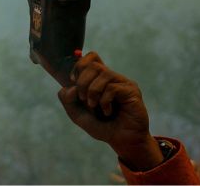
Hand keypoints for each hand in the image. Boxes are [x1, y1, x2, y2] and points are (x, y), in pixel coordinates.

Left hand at [58, 52, 161, 171]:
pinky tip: (107, 111)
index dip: (78, 66)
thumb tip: (72, 85)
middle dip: (82, 82)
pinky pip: (113, 87)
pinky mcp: (132, 91)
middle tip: (84, 100)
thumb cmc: (101, 126)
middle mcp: (112, 78)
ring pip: (103, 73)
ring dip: (92, 91)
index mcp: (100, 79)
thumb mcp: (77, 114)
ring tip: (94, 106)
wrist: (121, 141)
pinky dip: (104, 100)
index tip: (73, 81)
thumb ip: (67, 99)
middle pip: (93, 64)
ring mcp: (123, 83)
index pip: (91, 57)